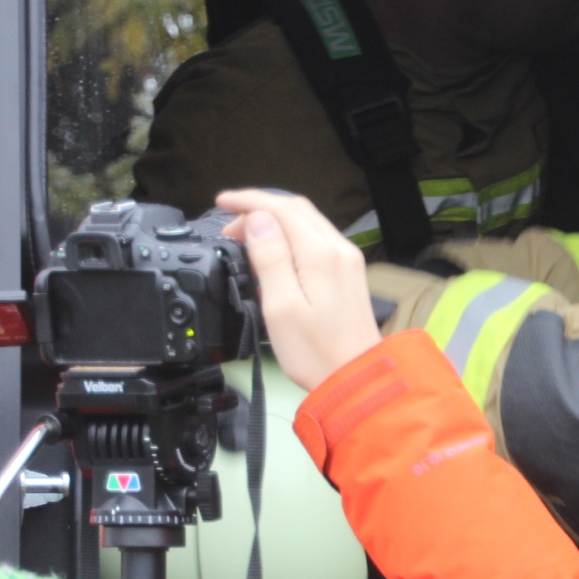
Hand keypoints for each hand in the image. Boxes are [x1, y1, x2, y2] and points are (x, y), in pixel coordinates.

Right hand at [216, 189, 382, 390]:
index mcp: (321, 255)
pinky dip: (290, 235)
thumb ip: (270, 258)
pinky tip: (273, 252)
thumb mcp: (281, 306)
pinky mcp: (348, 274)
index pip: (282, 208)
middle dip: (259, 208)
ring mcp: (347, 261)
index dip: (249, 200)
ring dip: (274, 221)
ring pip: (307, 222)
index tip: (222, 202)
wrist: (356, 378)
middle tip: (228, 226)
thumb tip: (258, 220)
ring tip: (245, 238)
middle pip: (297, 209)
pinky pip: (316, 239)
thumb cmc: (316, 352)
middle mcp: (339, 250)